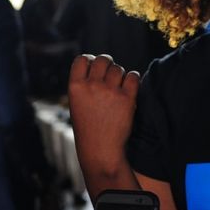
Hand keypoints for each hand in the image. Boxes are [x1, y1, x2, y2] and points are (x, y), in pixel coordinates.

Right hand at [68, 54, 139, 178]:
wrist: (100, 150)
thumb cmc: (88, 128)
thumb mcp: (77, 104)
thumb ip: (84, 84)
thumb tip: (97, 64)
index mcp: (76, 87)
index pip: (82, 59)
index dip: (90, 59)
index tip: (94, 66)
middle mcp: (92, 86)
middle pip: (103, 60)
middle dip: (108, 63)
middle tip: (110, 72)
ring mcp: (110, 91)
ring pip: (118, 69)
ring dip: (120, 74)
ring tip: (118, 87)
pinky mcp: (127, 99)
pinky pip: (133, 76)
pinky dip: (133, 78)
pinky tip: (129, 86)